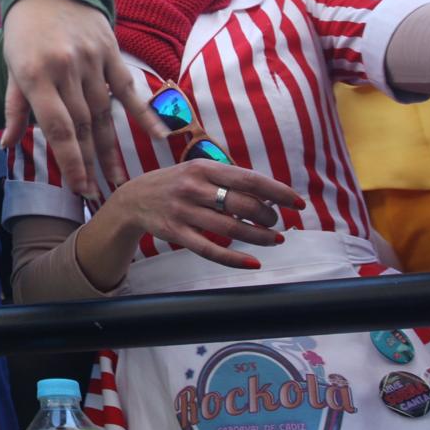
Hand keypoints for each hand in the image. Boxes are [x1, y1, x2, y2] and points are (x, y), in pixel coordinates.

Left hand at [0, 0, 168, 196]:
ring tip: (117, 177)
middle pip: (83, 124)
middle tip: (95, 192)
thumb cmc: (24, 35)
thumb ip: (13, 108)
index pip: (56, 128)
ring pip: (105, 111)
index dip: (69, 160)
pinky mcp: (110, 49)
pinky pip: (129, 86)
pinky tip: (159, 136)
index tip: (78, 187)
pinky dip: (144, 112)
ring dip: (111, 147)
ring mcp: (91, 58)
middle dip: (89, 162)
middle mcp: (65, 67)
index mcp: (34, 75)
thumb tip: (5, 145)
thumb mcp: (11, 69)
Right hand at [99, 160, 302, 269]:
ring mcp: (183, 211)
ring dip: (260, 237)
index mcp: (203, 167)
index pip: (249, 179)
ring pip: (231, 228)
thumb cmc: (176, 183)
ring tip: (274, 239)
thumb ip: (229, 179)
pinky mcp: (176, 232)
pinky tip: (254, 262)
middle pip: (243, 205)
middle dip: (268, 217)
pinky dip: (235, 258)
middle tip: (277, 223)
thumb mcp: (198, 171)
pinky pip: (211, 249)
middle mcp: (193, 187)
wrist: (133, 198)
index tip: (297, 203)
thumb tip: (269, 195)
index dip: (277, 192)